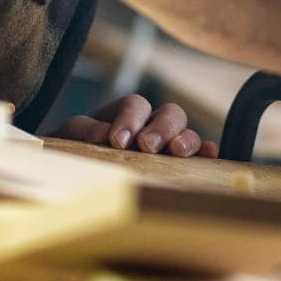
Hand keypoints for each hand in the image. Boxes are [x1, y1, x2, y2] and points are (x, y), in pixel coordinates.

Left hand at [48, 94, 218, 156]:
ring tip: (177, 152)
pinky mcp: (177, 166)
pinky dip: (206, 152)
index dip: (130, 119)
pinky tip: (210, 155)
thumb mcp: (69, 137)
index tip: (118, 140)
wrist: (73, 175)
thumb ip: (83, 130)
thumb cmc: (73, 151)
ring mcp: (167, 144)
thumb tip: (104, 134)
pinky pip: (198, 155)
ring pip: (186, 131)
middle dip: (161, 127)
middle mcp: (151, 124)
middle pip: (169, 113)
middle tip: (147, 146)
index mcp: (125, 113)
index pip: (136, 105)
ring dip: (185, 139)